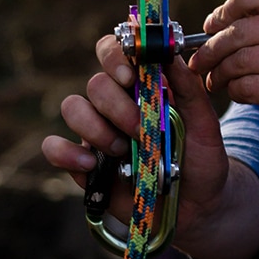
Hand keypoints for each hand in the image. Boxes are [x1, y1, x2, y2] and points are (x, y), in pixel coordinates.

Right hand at [41, 34, 258, 258]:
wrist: (197, 206)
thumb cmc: (200, 158)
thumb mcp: (204, 122)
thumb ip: (189, 88)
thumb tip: (171, 53)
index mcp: (141, 85)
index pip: (115, 51)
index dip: (115, 57)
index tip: (131, 76)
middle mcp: (114, 103)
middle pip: (96, 83)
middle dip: (117, 106)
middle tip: (141, 129)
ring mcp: (96, 132)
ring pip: (72, 107)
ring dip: (96, 128)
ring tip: (122, 150)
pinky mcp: (83, 163)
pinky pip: (54, 147)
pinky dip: (65, 153)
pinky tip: (90, 165)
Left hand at [189, 0, 258, 164]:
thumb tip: (228, 19)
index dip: (222, 11)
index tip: (211, 26)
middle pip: (238, 29)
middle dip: (211, 48)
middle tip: (200, 61)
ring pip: (239, 60)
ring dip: (219, 73)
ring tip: (216, 81)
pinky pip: (249, 87)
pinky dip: (236, 91)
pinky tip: (238, 94)